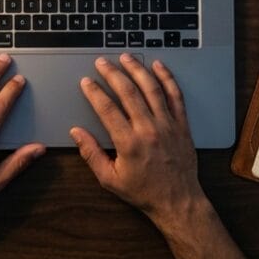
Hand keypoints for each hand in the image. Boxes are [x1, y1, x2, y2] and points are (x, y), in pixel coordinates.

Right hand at [70, 54, 204, 226]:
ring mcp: (168, 125)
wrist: (178, 201)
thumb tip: (76, 133)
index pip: (107, 109)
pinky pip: (175, 95)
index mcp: (128, 143)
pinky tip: (158, 66)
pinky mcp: (182, 124)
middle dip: (112, 73)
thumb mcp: (110, 179)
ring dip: (137, 69)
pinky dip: (167, 78)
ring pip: (152, 88)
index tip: (86, 82)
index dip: (94, 92)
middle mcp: (149, 129)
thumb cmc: (143, 192)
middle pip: (128, 92)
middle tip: (102, 62)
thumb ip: (91, 154)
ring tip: (126, 57)